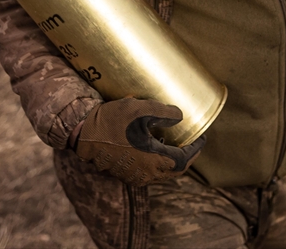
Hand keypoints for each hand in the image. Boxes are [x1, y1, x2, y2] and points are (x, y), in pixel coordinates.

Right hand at [73, 98, 204, 185]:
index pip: (184, 159)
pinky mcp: (126, 174)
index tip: (201, 137)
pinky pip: (149, 172)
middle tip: (192, 143)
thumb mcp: (140, 109)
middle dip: (186, 156)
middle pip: (175, 169)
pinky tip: (154, 147)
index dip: (195, 149)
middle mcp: (146, 173)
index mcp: (154, 160)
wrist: (84, 134)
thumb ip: (164, 112)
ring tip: (174, 143)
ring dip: (171, 160)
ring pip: (162, 173)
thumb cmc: (112, 121)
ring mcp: (135, 176)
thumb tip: (180, 117)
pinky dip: (158, 163)